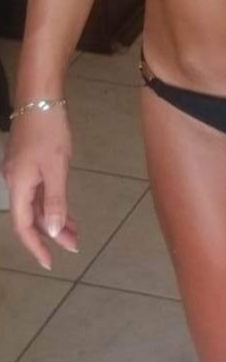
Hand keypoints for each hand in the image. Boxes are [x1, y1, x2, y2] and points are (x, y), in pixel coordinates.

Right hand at [4, 109, 78, 269]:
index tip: (50, 263)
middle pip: (31, 217)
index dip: (36, 246)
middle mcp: (15, 182)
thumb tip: (52, 232)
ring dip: (54, 219)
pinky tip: (66, 210)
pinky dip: (52, 204)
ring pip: (36, 205)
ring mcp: (20, 172)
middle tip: (74, 245)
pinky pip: (38, 192)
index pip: (24, 226)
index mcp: (19, 186)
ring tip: (75, 232)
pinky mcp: (28, 164)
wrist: (39, 98)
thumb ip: (55, 202)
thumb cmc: (49, 131)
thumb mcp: (56, 168)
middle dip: (52, 234)